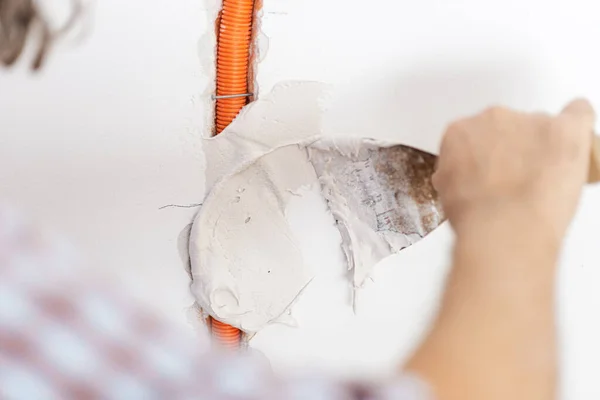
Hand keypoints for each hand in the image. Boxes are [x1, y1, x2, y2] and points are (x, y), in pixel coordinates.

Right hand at [433, 99, 594, 240]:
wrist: (504, 228)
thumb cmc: (474, 217)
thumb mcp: (447, 194)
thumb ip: (457, 174)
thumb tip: (468, 180)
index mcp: (460, 132)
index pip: (473, 135)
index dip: (482, 155)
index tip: (488, 171)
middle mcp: (492, 118)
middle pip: (506, 126)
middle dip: (512, 148)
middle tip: (516, 179)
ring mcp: (530, 121)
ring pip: (541, 125)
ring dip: (542, 146)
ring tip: (545, 180)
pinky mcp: (566, 129)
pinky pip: (578, 113)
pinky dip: (578, 128)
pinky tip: (576, 143)